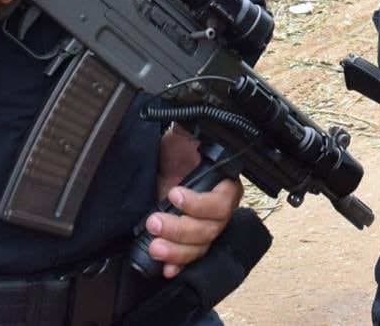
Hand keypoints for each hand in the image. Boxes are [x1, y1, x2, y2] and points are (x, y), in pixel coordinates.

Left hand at [145, 125, 245, 277]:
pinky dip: (178, 266)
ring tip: (154, 245)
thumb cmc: (177, 152)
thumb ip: (191, 127)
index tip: (174, 193)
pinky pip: (190, 261)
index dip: (200, 204)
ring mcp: (205, 229)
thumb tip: (193, 111)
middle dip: (180, 228)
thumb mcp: (183, 136)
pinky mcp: (189, 243)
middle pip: (210, 230)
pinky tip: (166, 269)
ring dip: (177, 250)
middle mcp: (218, 211)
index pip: (222, 202)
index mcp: (224, 185)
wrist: (163, 168)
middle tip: (154, 221)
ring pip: (200, 248)